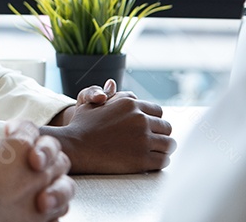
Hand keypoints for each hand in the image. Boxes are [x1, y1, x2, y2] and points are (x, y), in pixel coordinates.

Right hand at [0, 75, 73, 221]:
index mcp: (21, 149)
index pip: (30, 128)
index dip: (16, 129)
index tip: (3, 136)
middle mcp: (39, 174)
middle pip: (55, 154)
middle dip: (41, 152)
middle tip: (22, 158)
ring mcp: (42, 202)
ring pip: (65, 185)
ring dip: (54, 180)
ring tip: (37, 183)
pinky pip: (59, 212)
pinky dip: (53, 206)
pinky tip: (38, 205)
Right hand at [44, 79, 175, 173]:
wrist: (76, 147)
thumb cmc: (82, 126)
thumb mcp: (93, 103)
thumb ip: (108, 95)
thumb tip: (112, 83)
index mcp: (131, 104)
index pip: (158, 111)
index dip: (155, 120)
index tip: (151, 127)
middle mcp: (140, 119)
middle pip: (166, 127)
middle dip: (162, 134)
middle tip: (155, 141)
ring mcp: (143, 139)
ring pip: (169, 144)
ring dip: (164, 148)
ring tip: (156, 151)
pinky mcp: (143, 159)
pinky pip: (164, 160)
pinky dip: (161, 161)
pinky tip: (153, 161)